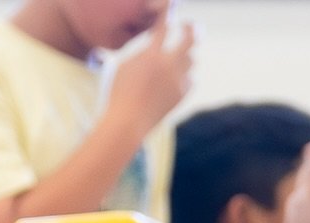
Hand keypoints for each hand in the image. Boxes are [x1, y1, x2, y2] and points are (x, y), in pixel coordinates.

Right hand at [104, 14, 195, 140]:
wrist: (127, 124)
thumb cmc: (118, 96)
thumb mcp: (122, 68)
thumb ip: (140, 54)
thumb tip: (153, 45)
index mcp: (151, 55)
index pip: (163, 26)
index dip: (167, 13)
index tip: (171, 5)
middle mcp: (168, 65)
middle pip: (190, 39)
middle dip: (190, 29)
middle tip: (187, 27)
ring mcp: (177, 80)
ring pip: (192, 60)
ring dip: (186, 57)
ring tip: (178, 59)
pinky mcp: (181, 95)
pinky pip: (191, 80)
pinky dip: (185, 77)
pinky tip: (177, 80)